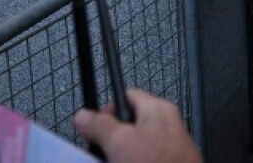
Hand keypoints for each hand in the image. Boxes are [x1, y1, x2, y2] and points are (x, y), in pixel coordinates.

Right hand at [73, 89, 200, 162]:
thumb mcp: (119, 141)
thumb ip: (99, 125)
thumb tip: (84, 116)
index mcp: (158, 110)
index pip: (127, 96)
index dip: (105, 110)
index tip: (91, 126)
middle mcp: (166, 128)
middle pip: (128, 126)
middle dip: (109, 141)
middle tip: (97, 153)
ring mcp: (168, 151)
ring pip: (133, 150)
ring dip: (116, 157)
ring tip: (106, 161)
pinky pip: (142, 161)